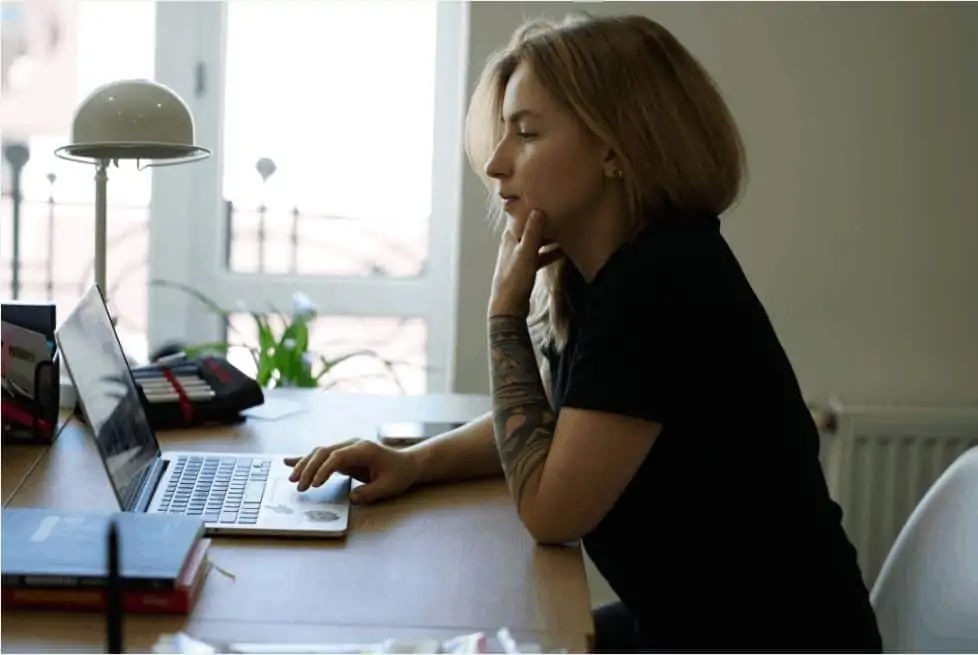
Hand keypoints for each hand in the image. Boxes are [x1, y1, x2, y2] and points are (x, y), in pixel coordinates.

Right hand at [284, 439, 419, 502]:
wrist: (407, 464)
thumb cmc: (399, 474)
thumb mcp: (388, 486)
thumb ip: (370, 492)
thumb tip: (351, 498)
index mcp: (363, 449)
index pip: (337, 456)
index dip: (324, 469)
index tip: (315, 485)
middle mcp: (352, 445)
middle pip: (324, 452)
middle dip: (309, 468)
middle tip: (299, 486)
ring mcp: (346, 448)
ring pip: (319, 452)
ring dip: (304, 464)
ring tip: (292, 479)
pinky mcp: (343, 455)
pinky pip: (321, 456)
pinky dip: (306, 459)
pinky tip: (289, 462)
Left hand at [489, 210, 563, 318]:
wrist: (509, 308)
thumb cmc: (514, 281)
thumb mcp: (526, 254)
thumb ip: (532, 233)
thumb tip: (538, 209)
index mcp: (510, 238)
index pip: (522, 217)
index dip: (534, 209)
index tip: (549, 201)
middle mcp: (513, 245)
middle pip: (531, 229)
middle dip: (545, 223)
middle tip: (562, 214)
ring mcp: (519, 257)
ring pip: (537, 243)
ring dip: (549, 238)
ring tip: (566, 231)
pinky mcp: (525, 269)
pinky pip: (540, 256)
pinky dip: (550, 253)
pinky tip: (563, 252)